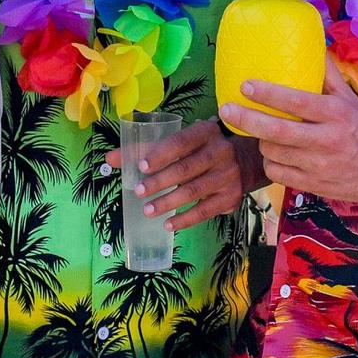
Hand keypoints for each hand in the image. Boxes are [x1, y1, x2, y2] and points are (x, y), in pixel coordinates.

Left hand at [105, 119, 259, 232]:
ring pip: (195, 191)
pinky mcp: (231, 197)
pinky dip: (185, 219)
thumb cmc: (203, 148)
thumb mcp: (182, 141)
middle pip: (186, 168)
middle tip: (139, 191)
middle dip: (160, 181)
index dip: (161, 153)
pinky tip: (168, 224)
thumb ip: (146, 148)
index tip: (141, 166)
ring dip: (169, 202)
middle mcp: (219, 152)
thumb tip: (110, 159)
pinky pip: (205, 210)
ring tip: (148, 210)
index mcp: (205, 132)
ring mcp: (228, 175)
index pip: (180, 142)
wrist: (247, 160)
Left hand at [218, 59, 357, 208]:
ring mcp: (318, 166)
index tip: (245, 85)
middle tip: (225, 109)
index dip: (268, 93)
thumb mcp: (351, 100)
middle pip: (277, 131)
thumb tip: (312, 45)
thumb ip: (328, 75)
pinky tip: (275, 153)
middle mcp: (327, 140)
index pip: (296, 101)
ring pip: (273, 153)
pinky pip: (278, 173)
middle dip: (246, 119)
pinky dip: (270, 162)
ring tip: (261, 131)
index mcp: (336, 114)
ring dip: (260, 141)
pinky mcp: (313, 185)